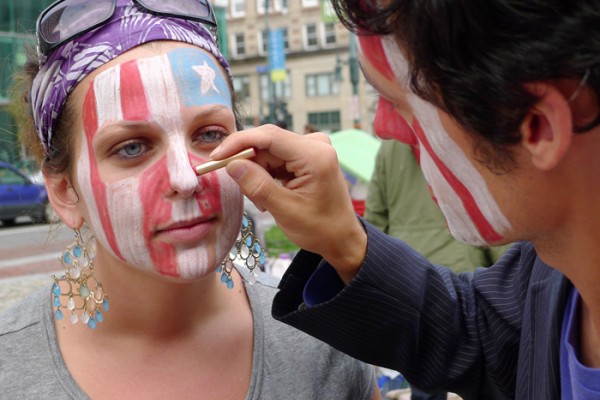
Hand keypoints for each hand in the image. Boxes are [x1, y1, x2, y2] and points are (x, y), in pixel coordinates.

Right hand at [211, 124, 365, 280]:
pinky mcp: (307, 156)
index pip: (268, 136)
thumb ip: (257, 185)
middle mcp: (315, 144)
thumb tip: (231, 165)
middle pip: (266, 144)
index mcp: (315, 155)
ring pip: (268, 153)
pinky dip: (267, 177)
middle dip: (249, 166)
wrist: (342, 238)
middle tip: (244, 192)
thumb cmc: (320, 228)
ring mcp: (312, 148)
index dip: (238, 143)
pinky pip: (276, 159)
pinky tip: (273, 197)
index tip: (215, 157)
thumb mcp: (285, 210)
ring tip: (266, 203)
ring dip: (259, 175)